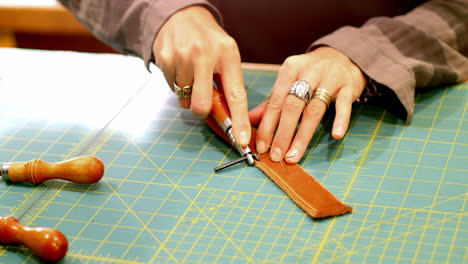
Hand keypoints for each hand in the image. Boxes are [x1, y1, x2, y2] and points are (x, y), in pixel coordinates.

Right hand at [152, 6, 250, 145]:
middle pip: (202, 105)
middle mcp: (205, 55)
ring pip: (185, 99)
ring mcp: (182, 56)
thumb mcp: (226, 55)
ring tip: (191, 73)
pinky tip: (180, 68)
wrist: (181, 15)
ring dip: (189, 94)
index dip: (239, 121)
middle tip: (202, 103)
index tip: (242, 141)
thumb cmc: (209, 42)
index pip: (236, 94)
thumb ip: (228, 84)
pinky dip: (177, 85)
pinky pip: (171, 89)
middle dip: (201, 112)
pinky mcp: (165, 58)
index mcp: (228, 54)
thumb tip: (231, 120)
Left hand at [254, 47, 366, 162]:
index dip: (267, 126)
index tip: (262, 146)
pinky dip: (340, 120)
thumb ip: (271, 102)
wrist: (342, 55)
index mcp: (289, 70)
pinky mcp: (348, 86)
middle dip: (282, 134)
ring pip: (314, 110)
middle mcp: (308, 72)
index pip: (275, 101)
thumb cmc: (310, 73)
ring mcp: (330, 78)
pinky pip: (344, 105)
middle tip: (276, 155)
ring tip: (294, 155)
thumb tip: (249, 120)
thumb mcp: (289, 81)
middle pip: (292, 106)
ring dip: (303, 136)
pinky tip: (335, 135)